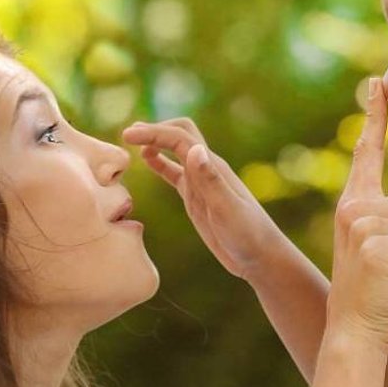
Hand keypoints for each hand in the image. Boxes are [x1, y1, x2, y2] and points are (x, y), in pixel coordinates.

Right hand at [122, 117, 283, 279]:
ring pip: (175, 151)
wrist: (261, 256)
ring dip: (155, 142)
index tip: (127, 135)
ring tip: (131, 141)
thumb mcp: (227, 210)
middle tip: (127, 135)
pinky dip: (159, 163)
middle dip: (154, 130)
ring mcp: (201, 183)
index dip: (153, 133)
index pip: (179, 138)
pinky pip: (174, 173)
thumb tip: (194, 149)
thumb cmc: (248, 235)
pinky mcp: (197, 197)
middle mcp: (206, 169)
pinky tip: (146, 161)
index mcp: (212, 167)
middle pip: (178, 135)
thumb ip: (211, 180)